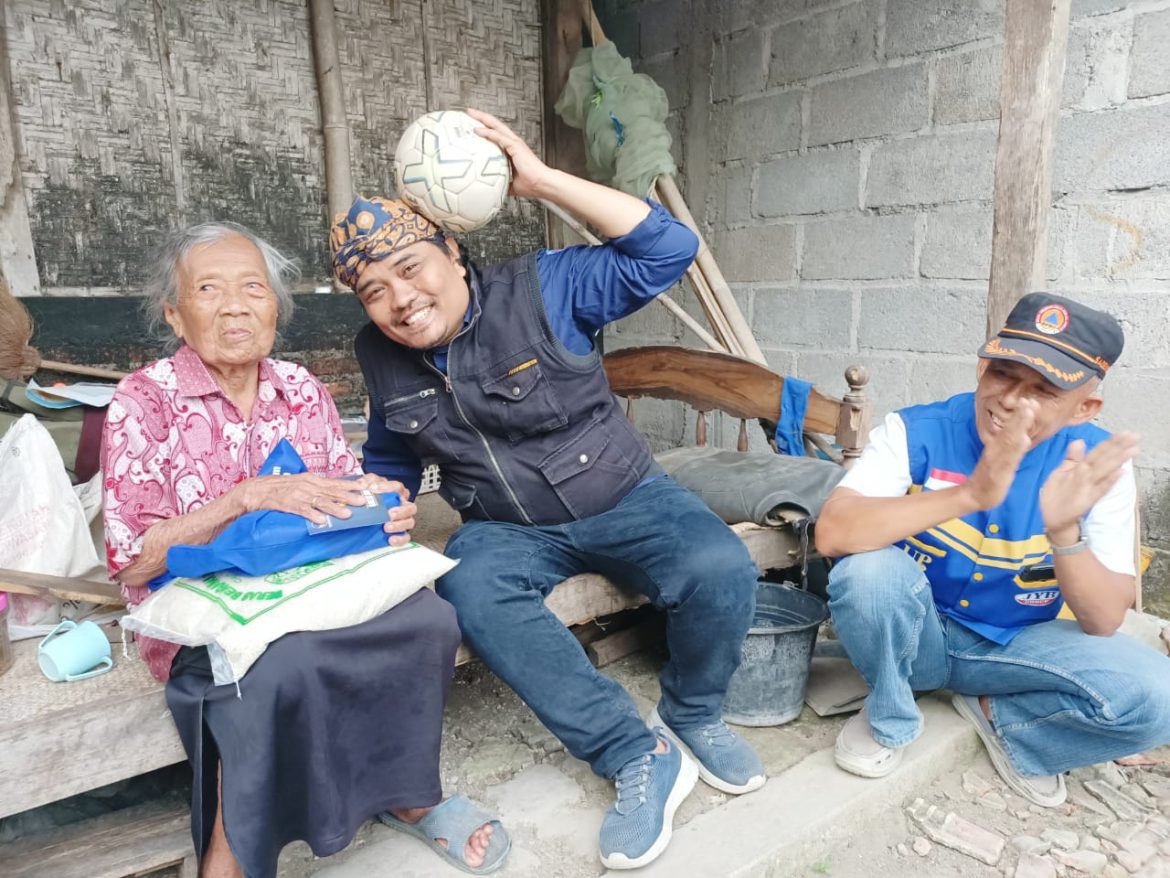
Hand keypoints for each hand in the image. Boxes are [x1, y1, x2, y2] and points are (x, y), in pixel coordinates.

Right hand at [236, 473, 373, 524]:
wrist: (255, 490)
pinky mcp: (287, 504)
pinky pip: (301, 510)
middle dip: (348, 497)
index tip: (366, 487)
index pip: (335, 482)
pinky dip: (312, 515)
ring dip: (334, 508)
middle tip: (364, 502)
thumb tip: (336, 494)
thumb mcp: (302, 484)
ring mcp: (297, 495)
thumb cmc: (280, 488)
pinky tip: (321, 521)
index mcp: (311, 480)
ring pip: (319, 501)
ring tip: (348, 514)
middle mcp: (307, 486)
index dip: (351, 485)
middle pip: (331, 492)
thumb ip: (318, 489)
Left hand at [350, 473, 417, 546]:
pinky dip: (400, 539)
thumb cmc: (369, 497)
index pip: (398, 488)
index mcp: (396, 493)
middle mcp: (402, 506)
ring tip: (386, 527)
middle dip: (400, 511)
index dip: (389, 488)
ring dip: (399, 525)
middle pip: (410, 507)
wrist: (362, 509)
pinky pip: (405, 537)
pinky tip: (390, 539)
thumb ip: (367, 481)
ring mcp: (402, 520)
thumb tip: (363, 484)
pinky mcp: (399, 533)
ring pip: (409, 522)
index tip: (375, 490)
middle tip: (389, 514)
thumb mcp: (367, 485)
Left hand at [466, 108, 553, 199]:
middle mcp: (513, 143)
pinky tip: (477, 130)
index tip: (474, 126)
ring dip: (483, 119)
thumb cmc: (532, 183)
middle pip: (495, 125)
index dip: (486, 128)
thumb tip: (495, 188)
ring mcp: (514, 143)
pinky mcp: (515, 146)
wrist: (542, 184)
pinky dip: (487, 132)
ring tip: (471, 114)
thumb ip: (503, 182)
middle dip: (482, 117)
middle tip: (470, 112)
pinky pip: (498, 137)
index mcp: (513, 149)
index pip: (497, 134)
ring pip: (496, 126)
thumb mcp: (512, 184)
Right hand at [961, 401, 1036, 510]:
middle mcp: (996, 449)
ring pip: (1009, 441)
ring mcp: (997, 460)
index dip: (1020, 414)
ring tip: (1027, 412)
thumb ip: (1012, 447)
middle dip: (1020, 415)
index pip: (1010, 427)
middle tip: (1029, 401)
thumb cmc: (990, 476)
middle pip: (1010, 430)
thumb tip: (1024, 436)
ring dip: (1018, 426)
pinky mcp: (999, 473)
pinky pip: (1008, 460)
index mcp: (998, 446)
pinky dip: (1015, 449)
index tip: (1029, 401)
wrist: (974, 494)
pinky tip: (1023, 440)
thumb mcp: (1002, 459)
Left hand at [1040, 432, 1138, 539]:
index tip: (1126, 432)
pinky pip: (1100, 489)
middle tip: (1135, 436)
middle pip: (1105, 458)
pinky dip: (1109, 481)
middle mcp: (1088, 476)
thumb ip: (1072, 457)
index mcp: (1082, 468)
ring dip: (1119, 460)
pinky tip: (1120, 473)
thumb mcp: (1062, 472)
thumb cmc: (1058, 493)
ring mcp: (1089, 487)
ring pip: (1105, 470)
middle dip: (1119, 447)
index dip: (1111, 442)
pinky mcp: (1087, 500)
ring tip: (1132, 450)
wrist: (1052, 517)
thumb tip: (1080, 440)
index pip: (1099, 452)